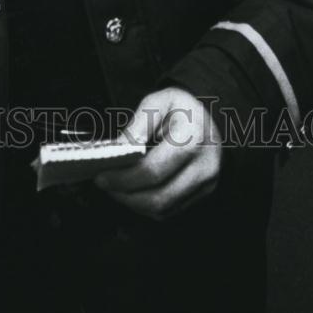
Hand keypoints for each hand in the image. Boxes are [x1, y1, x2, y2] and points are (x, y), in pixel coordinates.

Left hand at [94, 87, 221, 219]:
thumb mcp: (159, 102)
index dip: (124, 178)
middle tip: (104, 184)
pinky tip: (133, 191)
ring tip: (115, 188)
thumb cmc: (181, 108)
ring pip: (162, 209)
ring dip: (133, 203)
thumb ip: (138, 124)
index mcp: (193, 138)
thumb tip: (118, 149)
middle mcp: (205, 166)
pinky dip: (146, 206)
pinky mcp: (204, 194)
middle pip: (158, 197)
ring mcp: (207, 184)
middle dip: (125, 194)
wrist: (211, 117)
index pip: (153, 170)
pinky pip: (170, 210)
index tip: (101, 176)